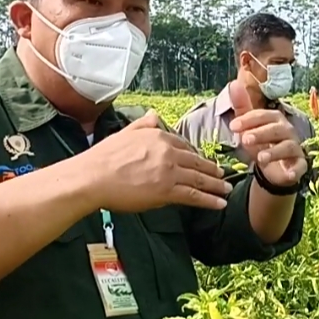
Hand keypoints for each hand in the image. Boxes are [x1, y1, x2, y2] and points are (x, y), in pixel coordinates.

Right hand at [82, 111, 231, 212]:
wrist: (93, 177)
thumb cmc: (104, 157)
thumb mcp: (126, 132)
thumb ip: (144, 124)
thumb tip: (155, 115)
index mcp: (159, 136)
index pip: (185, 146)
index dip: (197, 156)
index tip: (204, 162)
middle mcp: (168, 152)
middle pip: (197, 162)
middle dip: (212, 170)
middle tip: (223, 175)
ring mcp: (169, 172)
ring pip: (199, 179)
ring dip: (216, 185)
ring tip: (226, 190)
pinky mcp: (167, 191)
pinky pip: (194, 195)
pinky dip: (210, 200)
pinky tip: (219, 203)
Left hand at [227, 80, 307, 186]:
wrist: (273, 168)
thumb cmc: (262, 143)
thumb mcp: (249, 127)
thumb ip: (242, 107)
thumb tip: (233, 83)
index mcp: (276, 120)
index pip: (263, 116)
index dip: (249, 120)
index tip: (233, 126)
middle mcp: (288, 131)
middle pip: (276, 129)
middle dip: (261, 134)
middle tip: (244, 139)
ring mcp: (295, 148)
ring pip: (288, 147)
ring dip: (274, 152)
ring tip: (259, 158)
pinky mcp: (300, 165)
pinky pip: (299, 167)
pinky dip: (294, 171)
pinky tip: (287, 175)